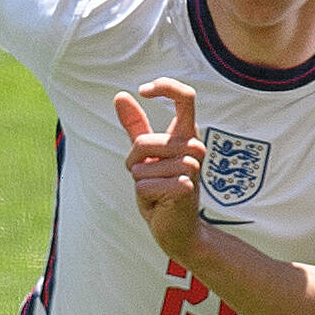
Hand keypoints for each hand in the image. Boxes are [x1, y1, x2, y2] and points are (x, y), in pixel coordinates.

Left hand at [114, 79, 204, 259]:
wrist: (177, 227)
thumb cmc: (162, 187)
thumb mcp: (147, 154)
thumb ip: (136, 125)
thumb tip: (120, 95)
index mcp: (187, 133)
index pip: (185, 96)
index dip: (165, 87)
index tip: (144, 90)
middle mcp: (195, 146)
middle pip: (142, 142)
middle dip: (133, 162)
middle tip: (149, 177)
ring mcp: (193, 167)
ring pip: (140, 167)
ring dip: (140, 182)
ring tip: (156, 191)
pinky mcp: (185, 188)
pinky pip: (142, 185)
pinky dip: (144, 196)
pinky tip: (159, 203)